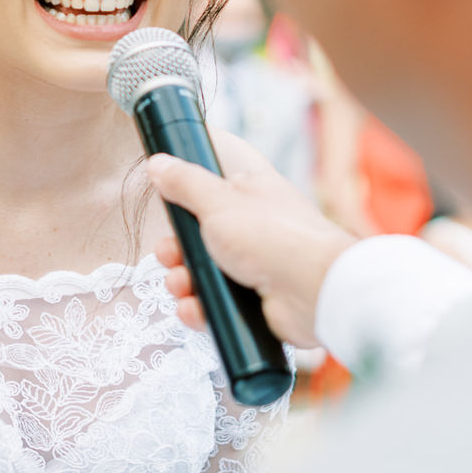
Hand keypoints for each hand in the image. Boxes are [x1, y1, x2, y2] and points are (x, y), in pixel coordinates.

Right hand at [146, 132, 358, 347]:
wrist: (313, 291)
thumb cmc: (272, 236)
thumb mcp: (217, 200)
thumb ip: (185, 183)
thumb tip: (158, 162)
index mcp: (251, 196)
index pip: (211, 196)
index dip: (186, 208)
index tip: (169, 216)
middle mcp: (255, 230)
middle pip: (203, 240)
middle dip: (177, 252)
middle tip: (169, 258)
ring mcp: (258, 268)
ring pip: (207, 275)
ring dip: (185, 282)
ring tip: (181, 287)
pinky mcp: (257, 303)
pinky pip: (219, 305)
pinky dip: (202, 308)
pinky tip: (193, 310)